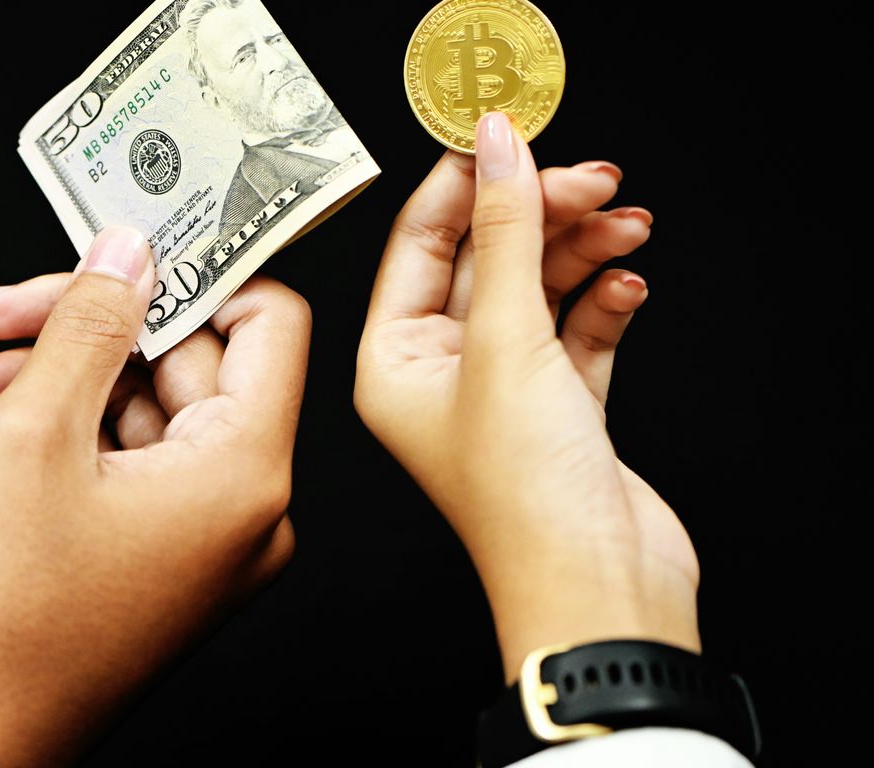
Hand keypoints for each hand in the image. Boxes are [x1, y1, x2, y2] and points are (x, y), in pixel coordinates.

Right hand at [0, 227, 309, 764]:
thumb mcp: (34, 432)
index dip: (197, 272)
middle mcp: (244, 511)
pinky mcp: (161, 561)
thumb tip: (130, 251)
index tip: (130, 246)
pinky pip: (124, 467)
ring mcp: (203, 542)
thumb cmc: (0, 616)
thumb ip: (89, 322)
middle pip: (185, 364)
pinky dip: (55, 441)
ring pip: (139, 414)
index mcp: (244, 474)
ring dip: (50, 387)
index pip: (268, 322)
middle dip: (81, 333)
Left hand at [354, 113, 699, 682]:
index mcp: (391, 362)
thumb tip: (500, 148)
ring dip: (583, 253)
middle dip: (539, 215)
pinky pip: (578, 335)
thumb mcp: (507, 340)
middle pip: (486, 262)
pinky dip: (603, 305)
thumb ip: (508, 235)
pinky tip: (629, 286)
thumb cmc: (525, 494)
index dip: (463, 185)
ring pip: (539, 294)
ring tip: (627, 223)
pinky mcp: (559, 412)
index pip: (419, 246)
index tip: (508, 135)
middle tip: (592, 177)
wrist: (599, 586)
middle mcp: (438, 376)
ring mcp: (500, 394)